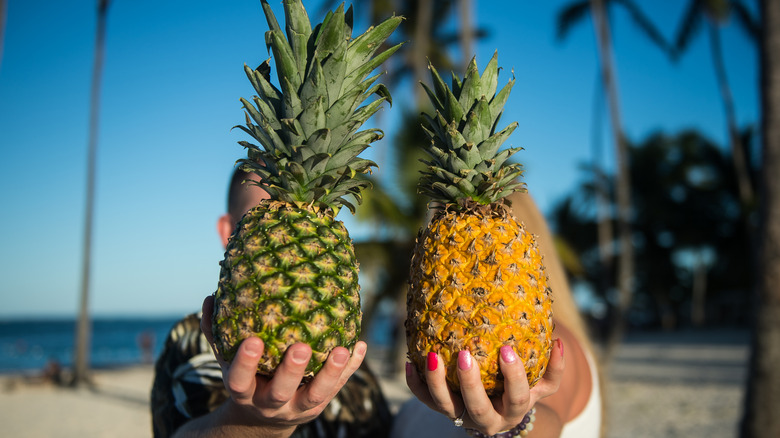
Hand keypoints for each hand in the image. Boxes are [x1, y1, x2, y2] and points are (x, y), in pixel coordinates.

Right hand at [200, 295, 366, 431]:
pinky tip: (359, 345)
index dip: (245, 364)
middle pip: (280, 392)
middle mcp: (270, 403)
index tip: (253, 341)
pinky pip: (338, 387)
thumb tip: (210, 297)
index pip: (239, 381)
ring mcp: (298, 407)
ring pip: (315, 395)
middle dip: (291, 371)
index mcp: (244, 391)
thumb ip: (216, 332)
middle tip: (301, 348)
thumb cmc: (247, 376)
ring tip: (340, 350)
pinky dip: (350, 367)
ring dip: (329, 373)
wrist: (265, 419)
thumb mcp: (227, 360)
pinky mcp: (320, 405)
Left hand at [406, 340, 564, 435]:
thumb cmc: (520, 390)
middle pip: (477, 407)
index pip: (516, 396)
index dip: (513, 376)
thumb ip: (553, 368)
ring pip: (446, 406)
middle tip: (465, 354)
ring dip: (437, 382)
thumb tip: (558, 342)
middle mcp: (487, 419)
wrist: (498, 413)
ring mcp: (462, 416)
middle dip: (470, 383)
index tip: (507, 348)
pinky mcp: (442, 410)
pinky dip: (416, 383)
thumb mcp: (540, 385)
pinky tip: (411, 363)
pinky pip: (424, 400)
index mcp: (513, 410)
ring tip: (432, 355)